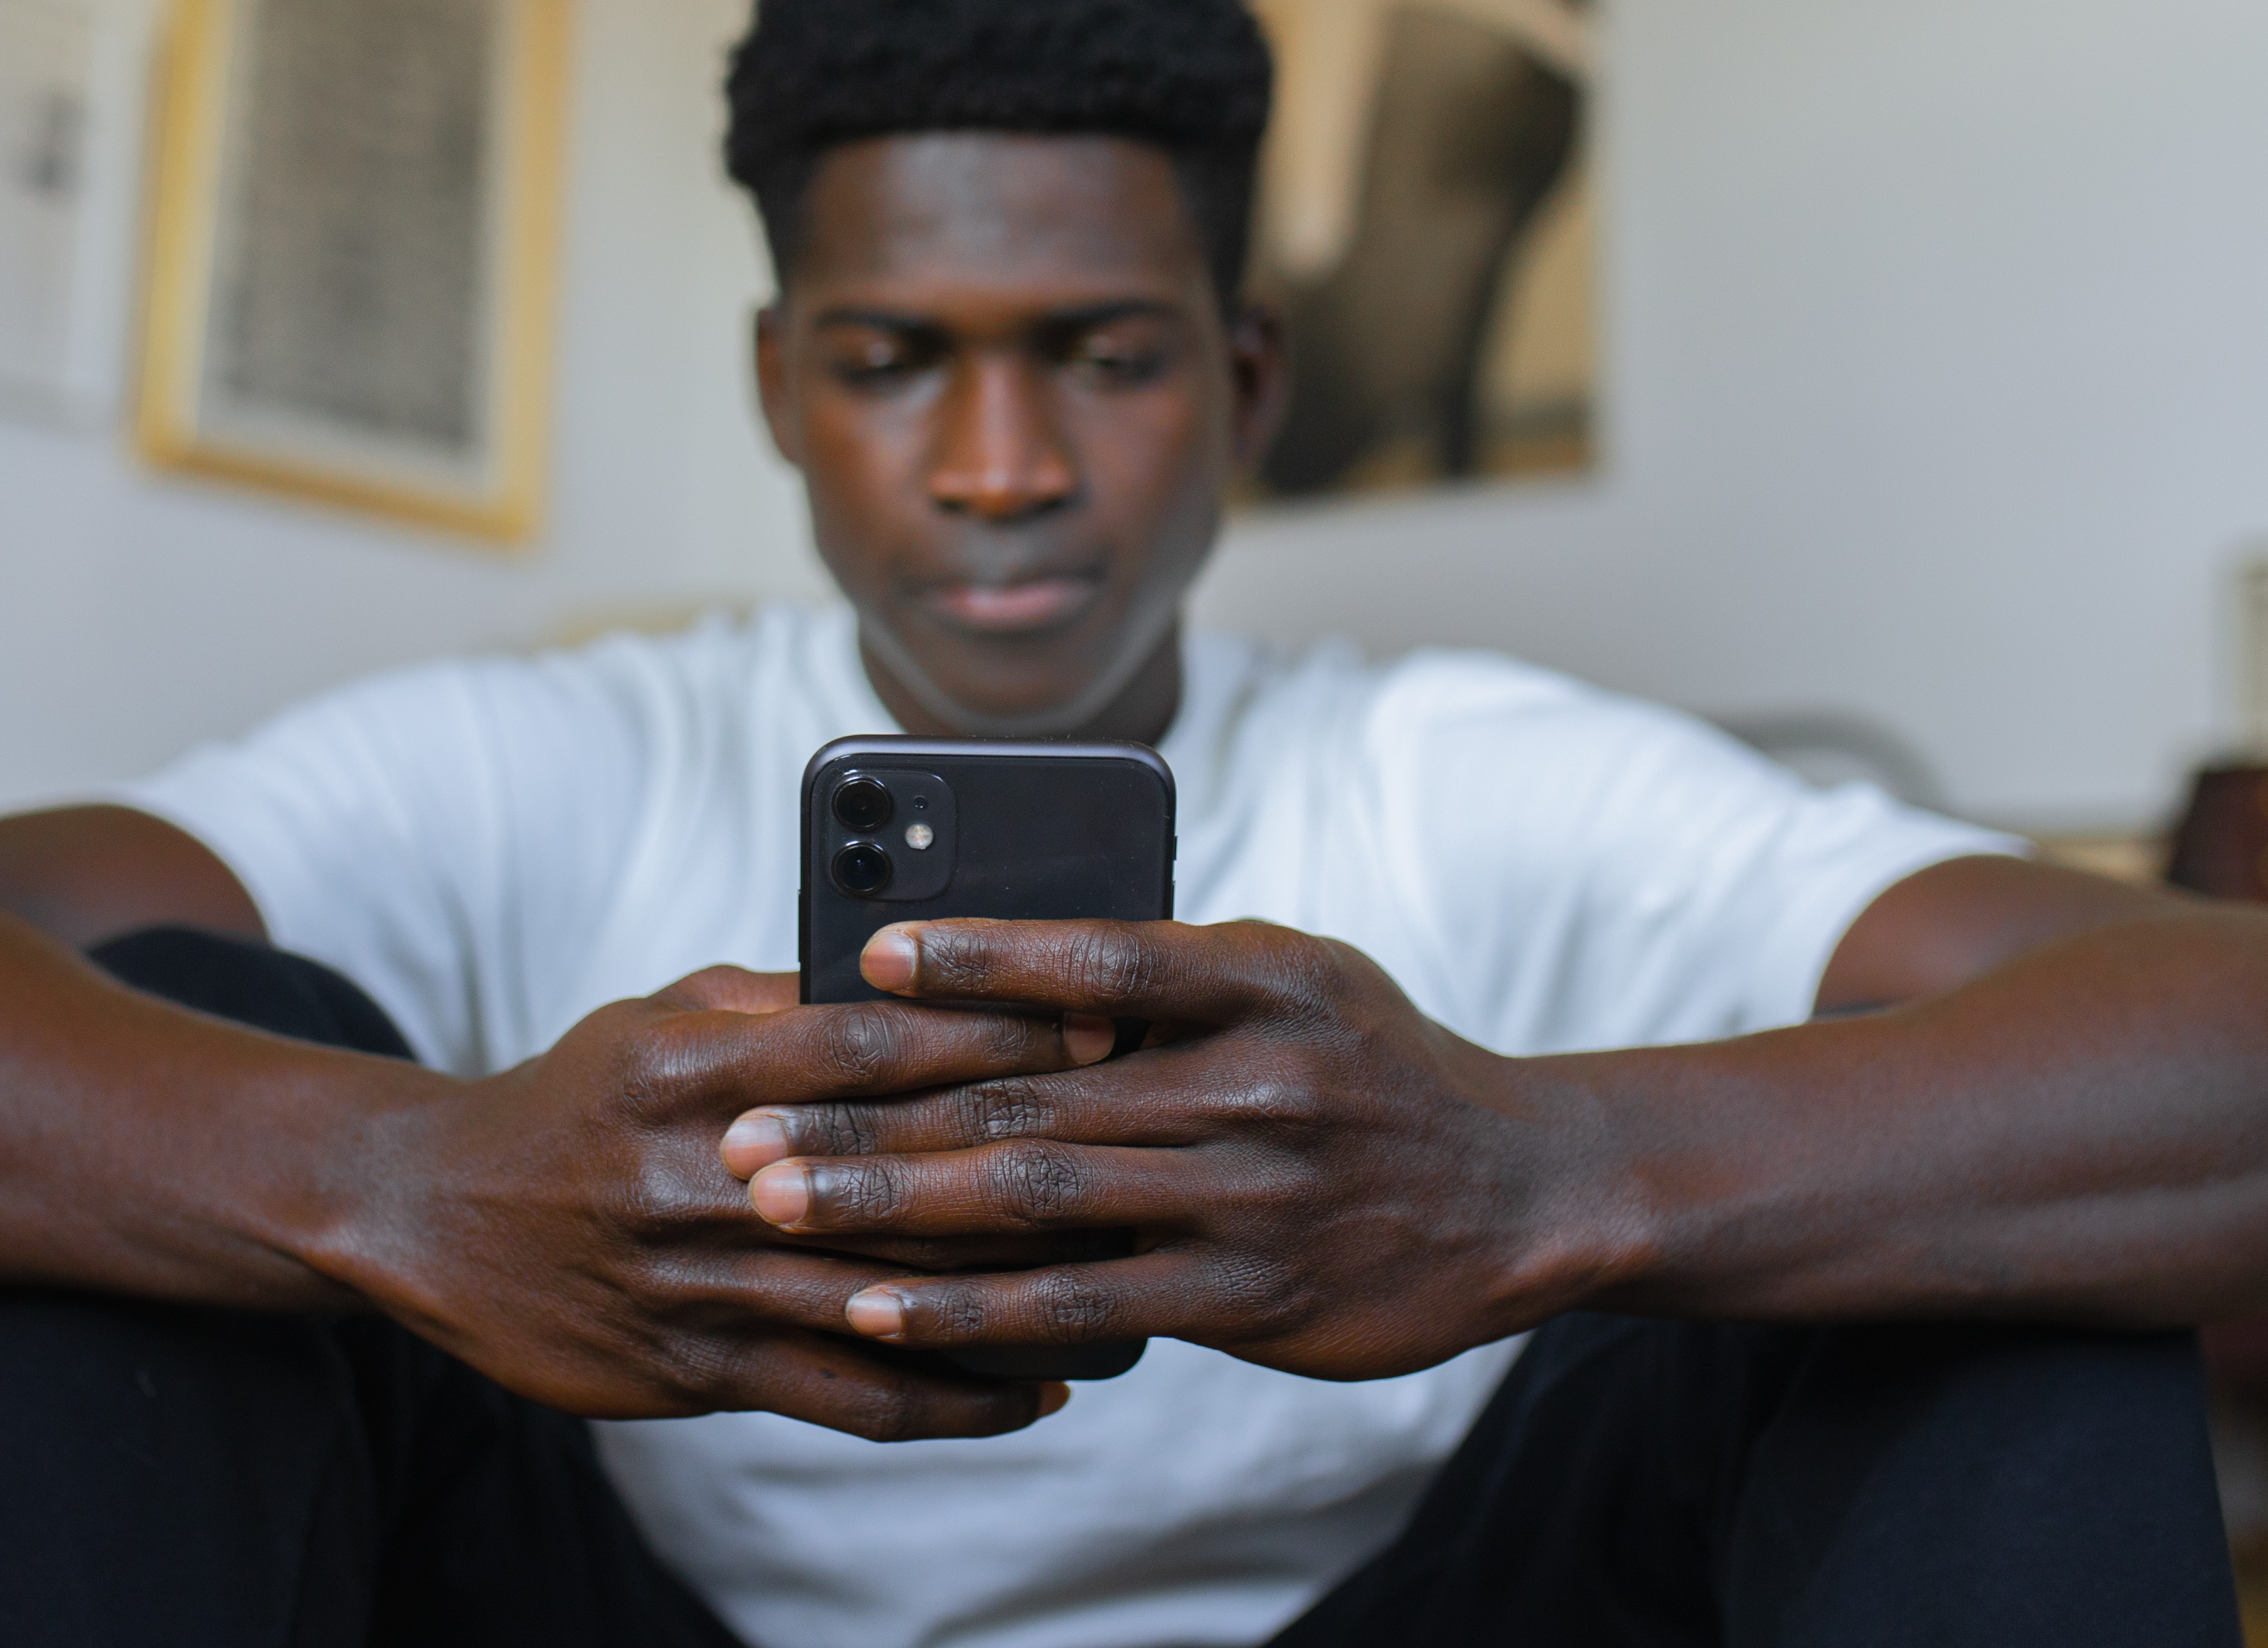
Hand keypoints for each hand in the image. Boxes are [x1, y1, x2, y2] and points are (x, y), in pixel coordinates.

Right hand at [310, 964, 1114, 1439]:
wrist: (436, 1217)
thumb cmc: (577, 1099)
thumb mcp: (659, 1019)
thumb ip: (778, 1004)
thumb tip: (911, 976)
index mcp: (693, 1068)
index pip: (869, 1043)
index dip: (992, 1027)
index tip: (1100, 1013)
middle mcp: (700, 1174)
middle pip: (898, 1169)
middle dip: (1037, 1160)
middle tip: (1154, 1152)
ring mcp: (700, 1281)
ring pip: (890, 1292)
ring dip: (1021, 1296)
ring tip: (1134, 1291)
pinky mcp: (696, 1369)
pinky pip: (848, 1395)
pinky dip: (951, 1398)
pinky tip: (1034, 1388)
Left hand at [720, 921, 1629, 1380]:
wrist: (1525, 1189)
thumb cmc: (1376, 1067)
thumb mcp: (1299, 981)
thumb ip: (1173, 976)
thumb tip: (1013, 967)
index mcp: (1260, 980)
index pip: (1098, 956)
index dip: (976, 958)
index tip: (865, 957)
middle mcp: (1254, 1081)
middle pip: (1027, 1087)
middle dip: (869, 1108)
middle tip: (743, 1123)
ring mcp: (1251, 1192)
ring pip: (1037, 1196)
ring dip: (890, 1204)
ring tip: (774, 1206)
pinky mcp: (1248, 1293)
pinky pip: (1084, 1302)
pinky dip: (973, 1309)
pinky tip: (879, 1310)